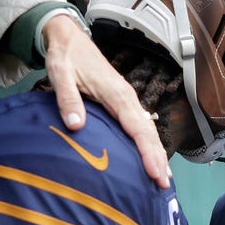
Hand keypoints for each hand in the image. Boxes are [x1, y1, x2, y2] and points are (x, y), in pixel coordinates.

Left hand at [42, 14, 170, 187]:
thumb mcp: (60, 74)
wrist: (69, 39)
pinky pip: (141, 128)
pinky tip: (150, 159)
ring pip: (147, 131)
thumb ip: (68, 99)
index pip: (138, 129)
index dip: (148, 152)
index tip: (155, 173)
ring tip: (162, 179)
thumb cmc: (65, 57)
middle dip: (158, 159)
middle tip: (164, 186)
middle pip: (149, 133)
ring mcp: (128, 102)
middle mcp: (128, 99)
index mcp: (117, 94)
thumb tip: (76, 125)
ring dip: (157, 154)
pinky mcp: (123, 104)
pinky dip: (149, 145)